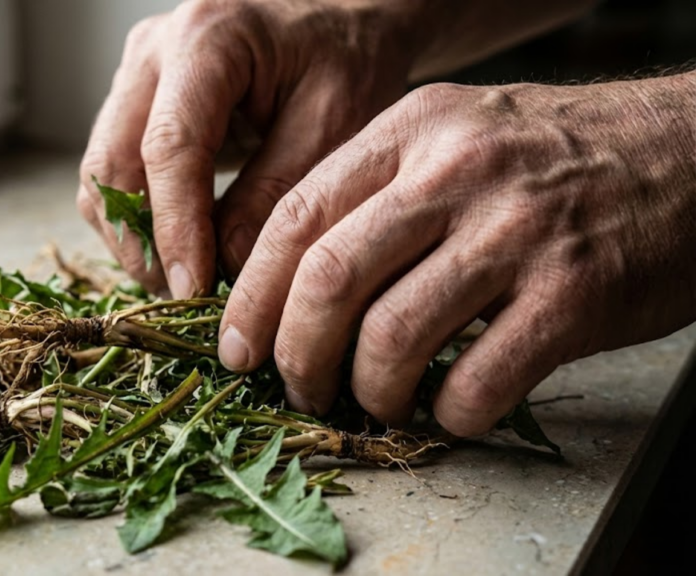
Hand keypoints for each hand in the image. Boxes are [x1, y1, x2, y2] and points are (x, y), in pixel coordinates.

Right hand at [77, 0, 420, 295]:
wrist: (338, 18)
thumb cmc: (347, 56)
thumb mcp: (334, 121)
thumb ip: (279, 191)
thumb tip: (226, 265)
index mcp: (206, 39)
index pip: (168, 148)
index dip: (175, 228)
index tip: (192, 290)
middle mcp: (153, 51)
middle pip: (112, 163)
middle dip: (141, 242)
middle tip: (184, 297)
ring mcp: (137, 73)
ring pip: (102, 172)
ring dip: (132, 234)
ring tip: (184, 278)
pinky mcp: (136, 99)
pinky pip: (115, 169)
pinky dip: (137, 217)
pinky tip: (179, 247)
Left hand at [219, 74, 695, 435]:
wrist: (689, 149)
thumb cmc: (555, 157)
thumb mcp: (455, 135)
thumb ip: (377, 191)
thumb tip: (291, 281)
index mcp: (412, 131)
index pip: (296, 216)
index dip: (252, 293)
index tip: (235, 345)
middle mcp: (457, 173)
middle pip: (329, 277)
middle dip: (295, 352)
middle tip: (297, 386)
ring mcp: (517, 231)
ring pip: (394, 335)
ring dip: (368, 391)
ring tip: (376, 402)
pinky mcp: (574, 293)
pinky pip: (480, 379)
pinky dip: (450, 413)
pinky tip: (451, 410)